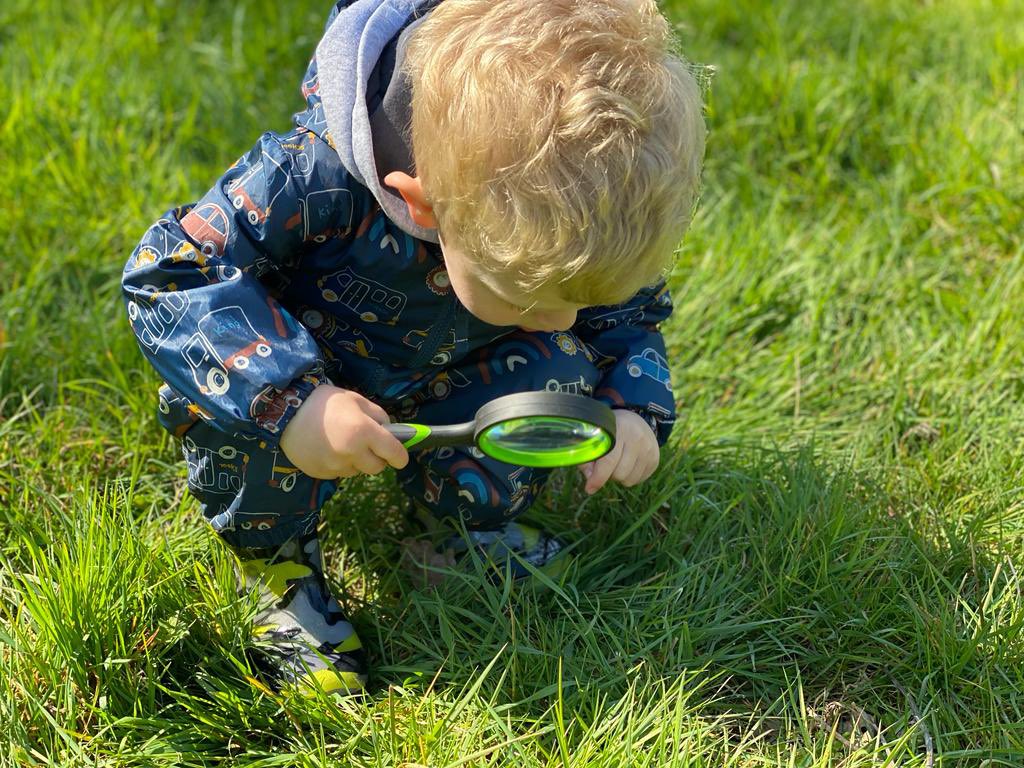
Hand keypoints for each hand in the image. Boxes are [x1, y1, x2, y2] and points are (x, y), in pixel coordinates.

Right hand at [279, 384, 408, 479]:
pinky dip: (339, 465)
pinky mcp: (322, 474)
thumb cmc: (324, 402)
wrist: (285, 413)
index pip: (394, 453)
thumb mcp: (356, 399)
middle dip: (377, 458)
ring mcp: (336, 466)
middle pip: (377, 468)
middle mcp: (352, 453)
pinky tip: (328, 449)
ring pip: (358, 471)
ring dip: (357, 461)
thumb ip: (378, 415)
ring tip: (342, 443)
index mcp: (364, 432)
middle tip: (367, 445)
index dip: (401, 456)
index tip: (400, 457)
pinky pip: (339, 473)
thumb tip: (390, 431)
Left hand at [578, 409, 658, 493]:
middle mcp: (637, 438)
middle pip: (619, 473)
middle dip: (608, 475)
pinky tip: (627, 464)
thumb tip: (590, 482)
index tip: (589, 489)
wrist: (634, 421)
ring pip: (629, 479)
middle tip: (605, 466)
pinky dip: (630, 477)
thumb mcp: (595, 437)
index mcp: (619, 430)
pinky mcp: (655, 458)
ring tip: (617, 464)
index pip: (609, 460)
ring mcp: (649, 448)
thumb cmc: (609, 431)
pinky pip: (639, 480)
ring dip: (619, 477)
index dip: (598, 478)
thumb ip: (588, 458)